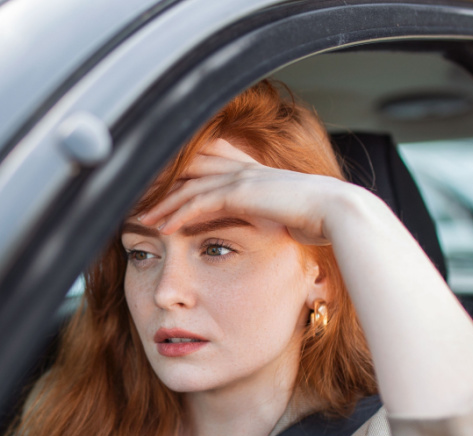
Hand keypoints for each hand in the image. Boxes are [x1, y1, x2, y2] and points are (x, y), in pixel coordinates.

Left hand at [137, 138, 374, 245]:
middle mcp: (242, 169)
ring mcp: (241, 178)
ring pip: (188, 187)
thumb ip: (268, 216)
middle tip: (134, 202)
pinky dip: (178, 214)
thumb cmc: (319, 219)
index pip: (204, 169)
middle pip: (188, 172)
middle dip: (160, 186)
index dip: (178, 181)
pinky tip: (161, 227)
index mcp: (251, 172)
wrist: (339, 213)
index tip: (155, 195)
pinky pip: (200, 202)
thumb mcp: (286, 215)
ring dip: (162, 204)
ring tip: (139, 218)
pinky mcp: (241, 192)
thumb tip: (266, 229)